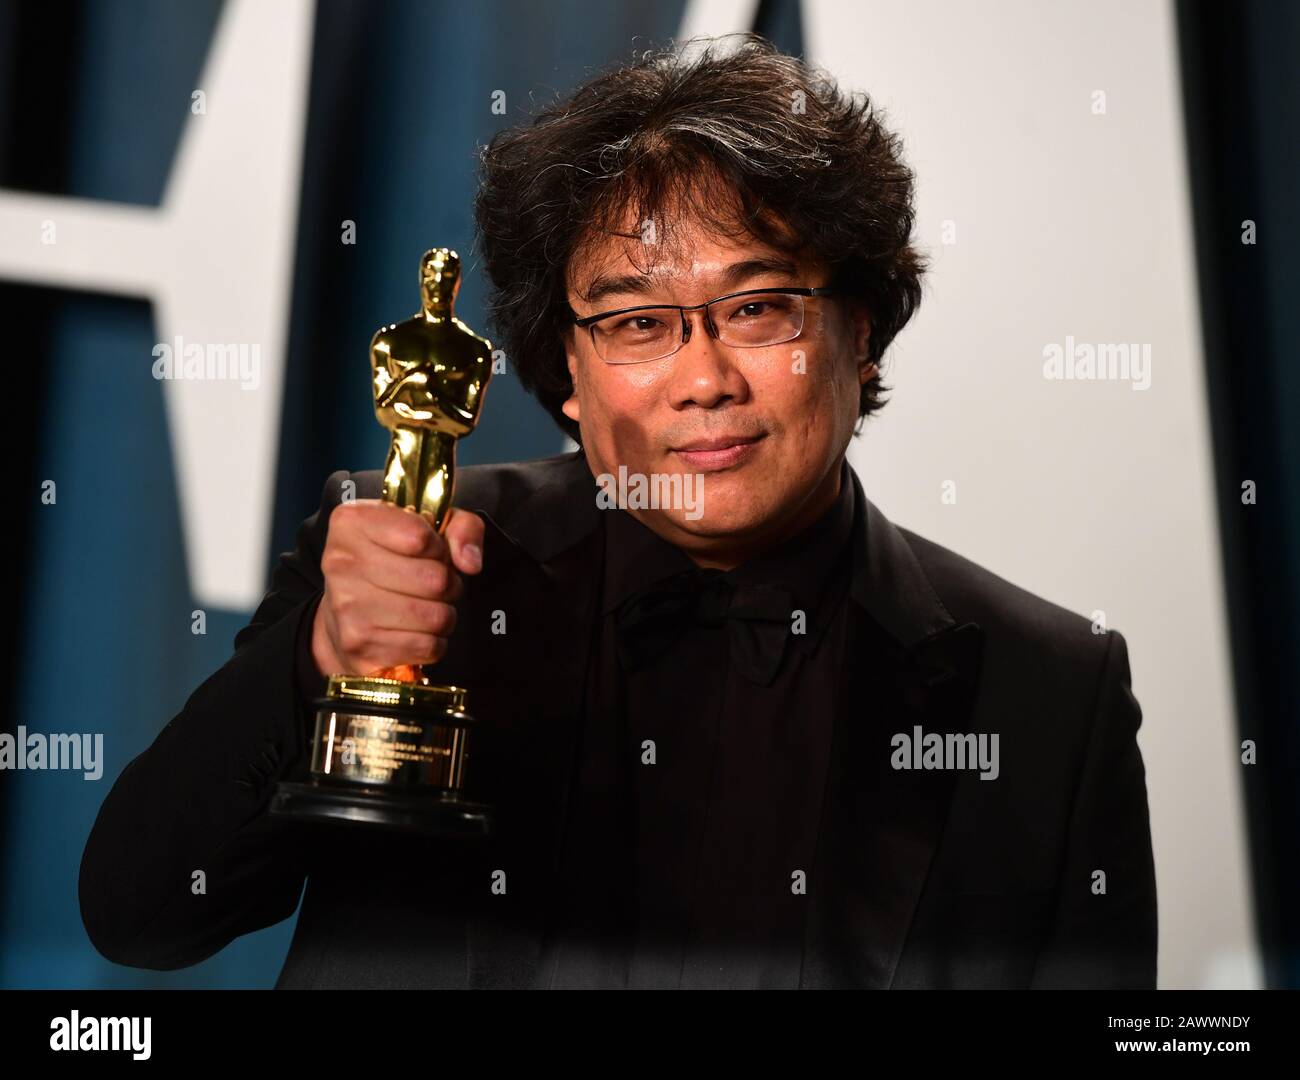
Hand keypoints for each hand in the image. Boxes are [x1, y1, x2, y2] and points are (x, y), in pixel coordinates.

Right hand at [311, 501, 483, 677]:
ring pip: (435, 616)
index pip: (421, 537)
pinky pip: (427, 646)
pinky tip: (414, 631)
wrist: (343, 617)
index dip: (440, 549)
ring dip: (442, 615)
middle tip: (434, 585)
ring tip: (424, 606)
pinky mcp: (359, 645)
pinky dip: (433, 641)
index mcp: (353, 522)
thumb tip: (470, 562)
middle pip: (434, 580)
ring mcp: (347, 606)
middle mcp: (341, 562)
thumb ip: (462, 527)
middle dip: (448, 585)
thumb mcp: (430, 528)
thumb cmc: (393, 563)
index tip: (430, 552)